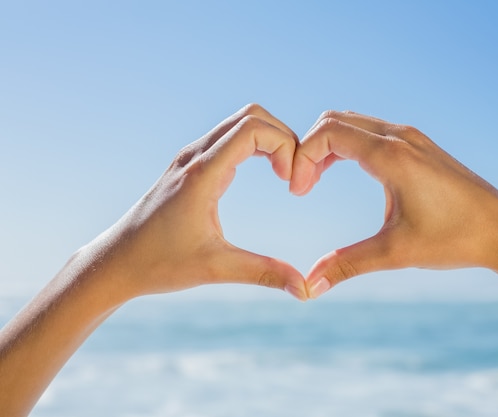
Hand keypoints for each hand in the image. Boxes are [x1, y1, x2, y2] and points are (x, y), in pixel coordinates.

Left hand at [99, 103, 306, 299]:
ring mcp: (191, 158)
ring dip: (270, 139)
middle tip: (294, 175)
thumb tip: (305, 290)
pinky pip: (229, 138)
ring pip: (240, 123)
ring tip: (285, 173)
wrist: (116, 262)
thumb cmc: (158, 264)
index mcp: (201, 174)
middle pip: (250, 116)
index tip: (291, 182)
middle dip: (283, 137)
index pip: (252, 128)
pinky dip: (256, 146)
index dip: (284, 146)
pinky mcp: (190, 166)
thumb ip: (263, 273)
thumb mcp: (215, 268)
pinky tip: (267, 172)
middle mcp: (195, 157)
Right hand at [290, 110, 497, 297]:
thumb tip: (310, 288)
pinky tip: (344, 173)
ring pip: (353, 123)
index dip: (302, 158)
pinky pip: (371, 131)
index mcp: (391, 155)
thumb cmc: (455, 238)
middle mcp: (400, 137)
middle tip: (302, 186)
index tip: (298, 192)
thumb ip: (347, 264)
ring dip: (328, 146)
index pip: (328, 134)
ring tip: (316, 180)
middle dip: (309, 149)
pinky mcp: (419, 146)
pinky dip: (348, 145)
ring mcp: (412, 138)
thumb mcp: (395, 252)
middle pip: (335, 120)